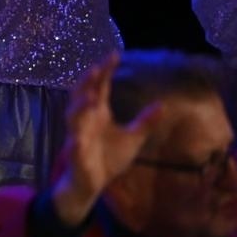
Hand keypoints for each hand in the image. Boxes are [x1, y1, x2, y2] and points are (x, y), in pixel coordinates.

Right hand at [52, 51, 162, 224]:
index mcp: (98, 113)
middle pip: (83, 96)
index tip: (114, 54)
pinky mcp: (77, 155)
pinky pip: (75, 148)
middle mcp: (86, 121)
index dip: (106, 71)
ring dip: (80, 108)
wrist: (92, 183)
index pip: (101, 87)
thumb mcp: (133, 138)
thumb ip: (144, 122)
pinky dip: (76, 144)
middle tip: (96, 69)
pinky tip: (78, 140)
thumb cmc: (109, 157)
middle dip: (87, 83)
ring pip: (75, 119)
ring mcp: (79, 137)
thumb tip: (162, 105)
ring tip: (91, 98)